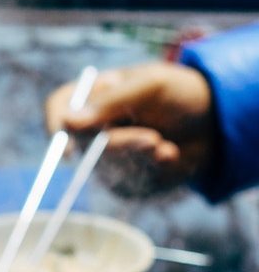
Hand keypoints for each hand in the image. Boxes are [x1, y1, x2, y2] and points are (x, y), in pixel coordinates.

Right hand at [44, 62, 214, 196]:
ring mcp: (105, 156)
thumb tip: (69, 123)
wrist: (215, 124)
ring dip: (140, 159)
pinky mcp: (123, 180)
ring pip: (105, 168)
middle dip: (120, 145)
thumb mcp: (151, 86)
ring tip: (167, 147)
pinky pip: (126, 185)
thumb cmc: (182, 94)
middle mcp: (93, 127)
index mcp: (95, 96)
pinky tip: (170, 156)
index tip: (70, 145)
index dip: (55, 124)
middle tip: (153, 140)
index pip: (59, 106)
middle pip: (83, 144)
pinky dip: (151, 173)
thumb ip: (111, 102)